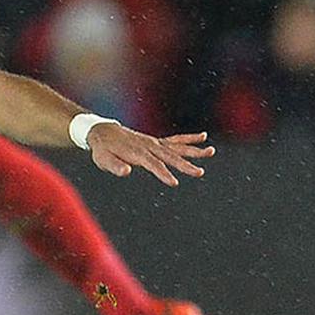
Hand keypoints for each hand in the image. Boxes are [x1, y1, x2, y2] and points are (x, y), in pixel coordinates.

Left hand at [87, 126, 214, 186]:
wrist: (103, 132)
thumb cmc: (103, 149)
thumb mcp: (103, 159)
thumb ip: (114, 165)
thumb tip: (127, 171)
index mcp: (137, 152)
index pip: (153, 164)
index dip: (163, 173)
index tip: (174, 182)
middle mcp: (149, 146)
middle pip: (170, 156)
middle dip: (185, 165)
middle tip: (199, 172)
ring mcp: (154, 142)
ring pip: (177, 147)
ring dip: (194, 150)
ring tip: (211, 151)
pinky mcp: (156, 142)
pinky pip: (175, 140)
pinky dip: (189, 139)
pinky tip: (203, 137)